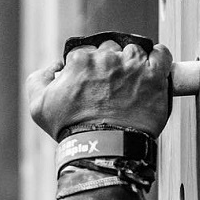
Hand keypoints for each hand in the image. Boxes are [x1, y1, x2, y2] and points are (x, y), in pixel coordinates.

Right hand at [26, 39, 172, 138]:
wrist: (102, 149)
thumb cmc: (70, 130)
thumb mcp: (38, 106)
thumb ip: (39, 79)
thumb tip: (55, 65)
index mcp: (80, 61)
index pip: (83, 53)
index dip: (83, 69)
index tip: (86, 84)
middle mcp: (107, 58)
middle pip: (108, 50)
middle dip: (106, 65)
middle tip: (105, 88)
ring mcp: (133, 66)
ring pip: (133, 50)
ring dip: (129, 63)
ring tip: (126, 85)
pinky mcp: (154, 75)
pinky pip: (161, 54)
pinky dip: (157, 58)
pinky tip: (149, 71)